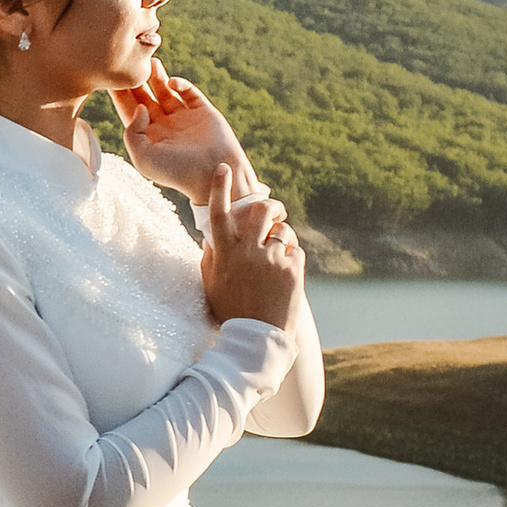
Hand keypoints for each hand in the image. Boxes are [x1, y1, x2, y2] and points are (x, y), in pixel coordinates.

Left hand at [112, 61, 254, 208]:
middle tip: (128, 61)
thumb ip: (132, 133)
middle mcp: (164, 126)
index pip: (129, 111)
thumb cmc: (177, 172)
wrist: (213, 174)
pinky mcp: (202, 111)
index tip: (110, 75)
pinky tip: (172, 83)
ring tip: (150, 61)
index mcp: (148, 137)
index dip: (120, 94)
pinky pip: (189, 92)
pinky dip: (180, 84)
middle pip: (145, 97)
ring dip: (157, 76)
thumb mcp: (144, 159)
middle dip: (136, 81)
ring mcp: (183, 117)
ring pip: (165, 91)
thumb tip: (139, 108)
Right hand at [202, 187, 304, 331]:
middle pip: (261, 210)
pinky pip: (295, 250)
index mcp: (223, 253)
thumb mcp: (211, 283)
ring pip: (283, 230)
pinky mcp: (292, 268)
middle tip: (275, 211)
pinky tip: (285, 279)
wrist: (257, 338)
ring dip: (282, 237)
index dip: (220, 188)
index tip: (224, 168)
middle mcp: (246, 251)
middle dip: (271, 206)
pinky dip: (292, 260)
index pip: (218, 212)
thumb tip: (212, 236)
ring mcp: (271, 258)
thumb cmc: (230, 311)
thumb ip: (211, 256)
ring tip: (278, 258)